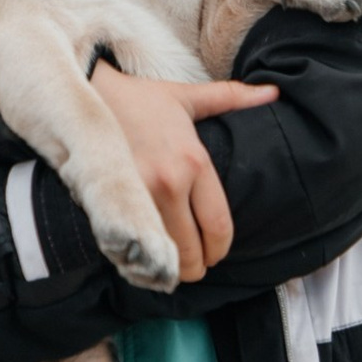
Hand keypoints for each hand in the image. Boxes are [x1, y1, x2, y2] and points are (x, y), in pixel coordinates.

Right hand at [91, 64, 277, 281]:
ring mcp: (137, 197)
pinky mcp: (110, 205)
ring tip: (173, 261)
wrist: (88, 94)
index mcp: (193, 161)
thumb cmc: (141, 100)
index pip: (218, 226)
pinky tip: (145, 254)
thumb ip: (232, 98)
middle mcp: (168, 183)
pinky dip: (141, 260)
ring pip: (163, 258)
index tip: (216, 252)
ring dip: (171, 268)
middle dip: (198, 265)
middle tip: (196, 262)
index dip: (221, 249)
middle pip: (192, 252)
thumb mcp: (188, 97)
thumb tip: (273, 93)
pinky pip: (132, 251)